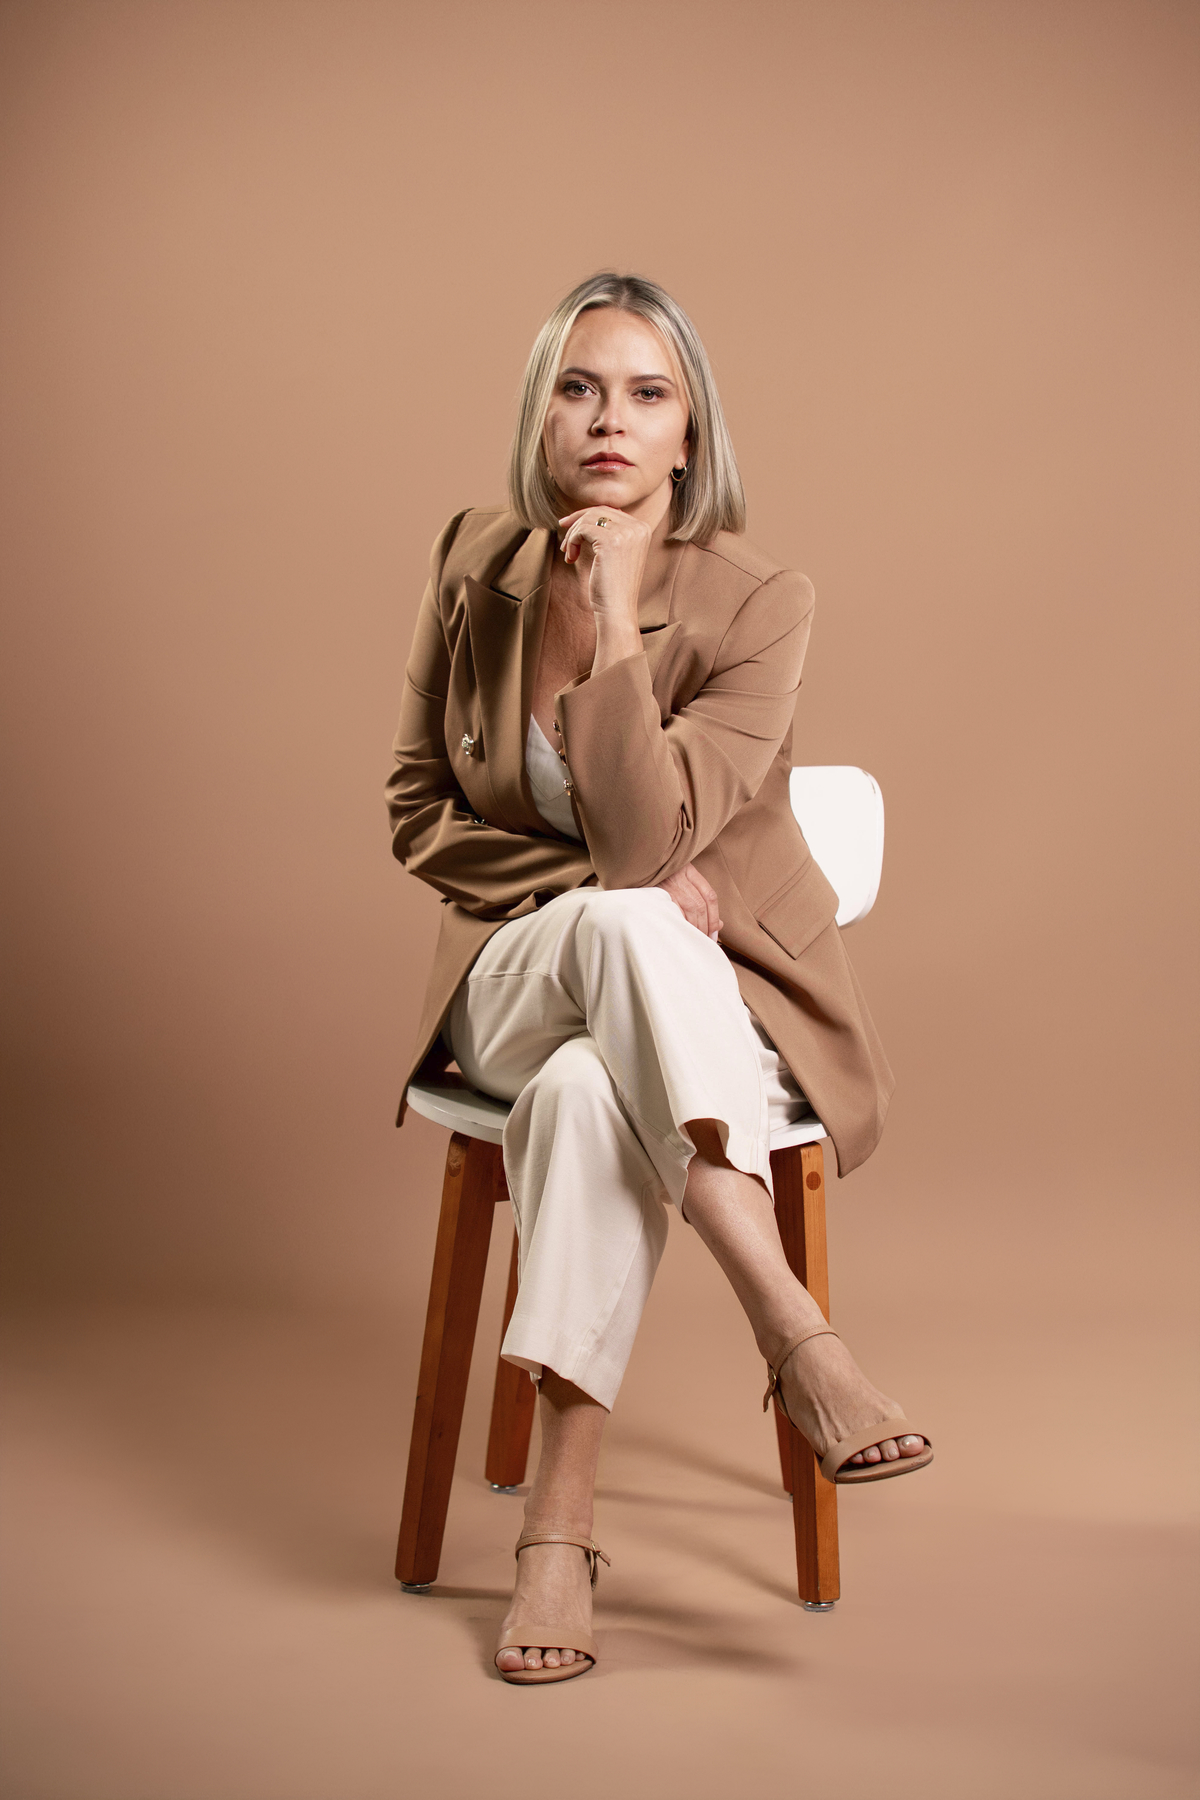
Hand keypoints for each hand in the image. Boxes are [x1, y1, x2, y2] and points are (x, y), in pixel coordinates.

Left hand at [557, 507, 649, 624]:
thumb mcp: (616, 555)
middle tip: (562, 532)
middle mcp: (637, 528)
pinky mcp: (610, 541)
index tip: (570, 526)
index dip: (588, 516)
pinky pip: (582, 530)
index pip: (611, 511)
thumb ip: (610, 534)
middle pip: (599, 510)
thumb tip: (585, 515)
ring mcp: (626, 533)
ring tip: (568, 553)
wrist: (618, 610)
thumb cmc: (613, 587)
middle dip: (577, 520)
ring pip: (588, 519)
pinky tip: (570, 558)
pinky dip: (572, 541)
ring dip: (572, 534)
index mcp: (643, 529)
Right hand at [657, 864, 723, 940]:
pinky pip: (671, 910)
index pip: (709, 896)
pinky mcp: (653, 892)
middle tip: (705, 941)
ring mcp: (666, 884)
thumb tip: (718, 925)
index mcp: (687, 870)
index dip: (714, 917)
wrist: (635, 865)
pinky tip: (680, 933)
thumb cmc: (656, 877)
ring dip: (694, 927)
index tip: (714, 932)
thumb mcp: (680, 879)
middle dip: (705, 926)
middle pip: (700, 905)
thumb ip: (699, 898)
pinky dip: (679, 923)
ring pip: (689, 907)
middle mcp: (679, 876)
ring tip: (694, 940)